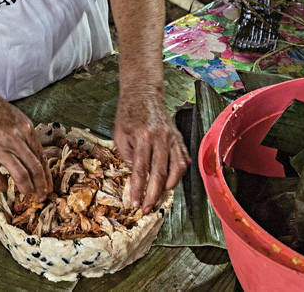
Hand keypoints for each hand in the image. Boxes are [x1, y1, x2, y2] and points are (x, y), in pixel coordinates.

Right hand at [0, 87, 51, 200]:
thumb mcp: (18, 119)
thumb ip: (28, 137)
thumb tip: (37, 158)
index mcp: (26, 129)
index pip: (42, 157)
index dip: (46, 176)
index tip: (48, 187)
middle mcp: (15, 139)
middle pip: (35, 169)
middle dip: (41, 187)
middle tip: (41, 197)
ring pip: (21, 175)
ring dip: (27, 189)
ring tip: (27, 194)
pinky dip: (2, 186)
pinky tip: (3, 186)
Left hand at [114, 86, 189, 213]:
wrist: (143, 94)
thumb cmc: (128, 114)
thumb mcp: (119, 134)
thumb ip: (127, 156)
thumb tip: (136, 176)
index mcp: (143, 136)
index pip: (141, 169)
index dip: (138, 189)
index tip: (135, 203)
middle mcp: (160, 137)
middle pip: (160, 173)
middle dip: (153, 195)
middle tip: (146, 208)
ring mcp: (172, 138)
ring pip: (177, 169)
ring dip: (169, 187)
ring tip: (159, 196)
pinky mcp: (179, 138)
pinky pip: (183, 160)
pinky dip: (179, 174)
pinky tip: (170, 181)